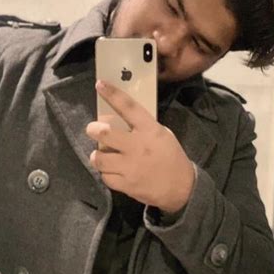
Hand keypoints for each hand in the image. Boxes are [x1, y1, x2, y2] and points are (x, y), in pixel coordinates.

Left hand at [86, 79, 194, 212]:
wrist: (181, 188)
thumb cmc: (170, 157)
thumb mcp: (162, 134)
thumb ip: (143, 126)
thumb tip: (120, 117)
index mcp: (150, 130)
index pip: (128, 107)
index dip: (112, 94)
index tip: (99, 85)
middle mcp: (137, 147)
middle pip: (105, 133)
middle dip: (93, 129)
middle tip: (93, 130)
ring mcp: (130, 167)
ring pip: (99, 158)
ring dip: (96, 155)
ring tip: (101, 155)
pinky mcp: (125, 184)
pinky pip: (105, 176)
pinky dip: (106, 173)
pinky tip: (112, 170)